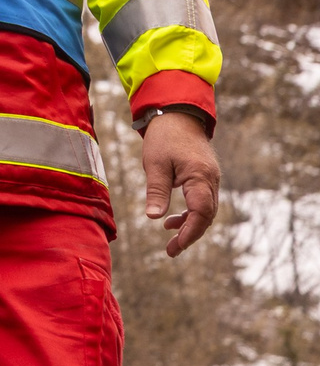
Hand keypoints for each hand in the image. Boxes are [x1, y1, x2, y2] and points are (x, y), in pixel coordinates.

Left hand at [140, 106, 219, 256]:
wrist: (178, 115)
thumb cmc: (164, 137)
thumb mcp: (155, 164)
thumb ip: (156, 190)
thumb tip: (153, 217)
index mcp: (200, 176)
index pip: (201, 212)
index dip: (191, 232)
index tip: (177, 246)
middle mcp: (211, 180)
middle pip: (206, 215)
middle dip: (191, 235)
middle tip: (171, 250)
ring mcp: (211, 179)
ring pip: (206, 210)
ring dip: (190, 225)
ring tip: (170, 237)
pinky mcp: (206, 177)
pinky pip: (202, 201)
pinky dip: (191, 213)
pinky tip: (173, 219)